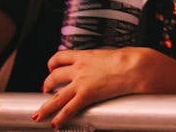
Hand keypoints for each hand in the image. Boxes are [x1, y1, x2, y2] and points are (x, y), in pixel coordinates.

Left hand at [36, 47, 175, 127]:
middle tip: (46, 90)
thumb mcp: (116, 53)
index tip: (52, 68)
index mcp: (86, 55)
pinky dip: (60, 117)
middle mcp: (80, 68)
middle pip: (54, 75)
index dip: (53, 63)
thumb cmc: (132, 59)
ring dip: (46, 106)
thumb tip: (116, 59)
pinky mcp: (86, 95)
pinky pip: (68, 108)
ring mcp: (81, 82)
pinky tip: (55, 123)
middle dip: (47, 84)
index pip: (61, 56)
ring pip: (56, 95)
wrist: (135, 66)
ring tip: (39, 113)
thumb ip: (109, 58)